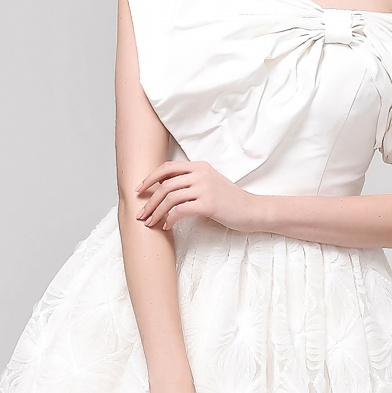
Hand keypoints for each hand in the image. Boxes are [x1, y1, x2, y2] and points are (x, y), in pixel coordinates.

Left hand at [135, 160, 257, 231]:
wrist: (252, 210)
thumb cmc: (230, 200)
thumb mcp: (210, 184)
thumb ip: (191, 181)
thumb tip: (164, 188)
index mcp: (200, 166)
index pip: (167, 167)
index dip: (150, 178)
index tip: (140, 190)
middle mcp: (201, 174)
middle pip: (165, 185)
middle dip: (149, 201)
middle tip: (141, 214)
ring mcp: (204, 188)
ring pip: (170, 198)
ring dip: (156, 212)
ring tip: (150, 223)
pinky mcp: (208, 204)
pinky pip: (180, 210)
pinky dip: (170, 219)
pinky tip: (167, 226)